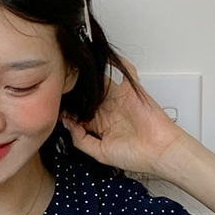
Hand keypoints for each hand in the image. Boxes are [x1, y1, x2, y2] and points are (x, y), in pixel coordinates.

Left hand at [61, 58, 186, 175]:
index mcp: (98, 124)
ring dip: (90, 74)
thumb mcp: (100, 153)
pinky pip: (124, 71)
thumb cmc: (136, 156)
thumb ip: (81, 140)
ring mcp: (119, 98)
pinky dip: (115, 63)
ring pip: (100, 80)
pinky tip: (102, 58)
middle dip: (74, 87)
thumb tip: (67, 123)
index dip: (65, 106)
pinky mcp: (132, 89)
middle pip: (86, 93)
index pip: (77, 110)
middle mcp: (107, 109)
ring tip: (76, 66)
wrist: (161, 151)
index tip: (54, 101)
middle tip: (61, 79)